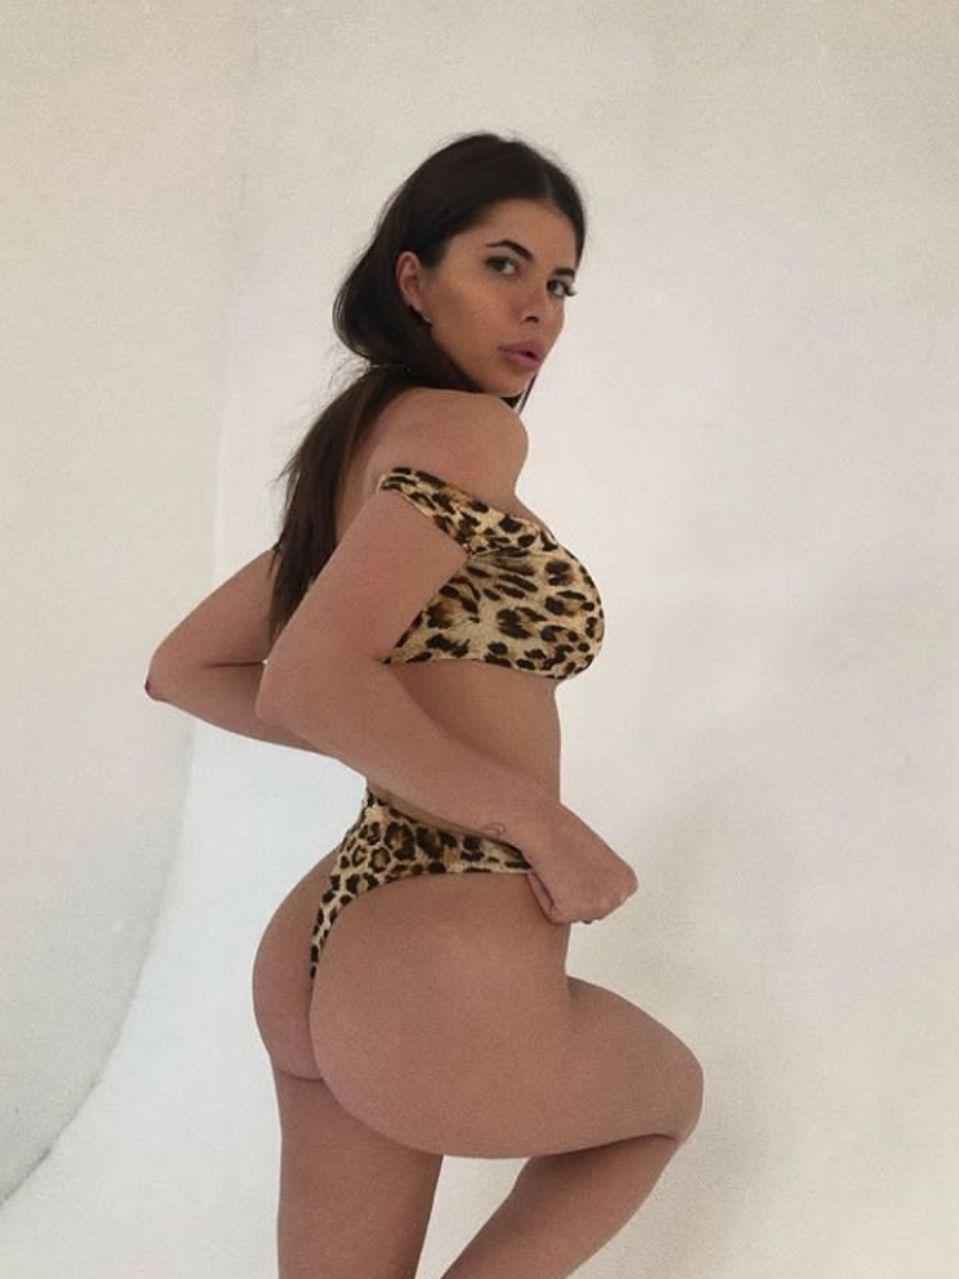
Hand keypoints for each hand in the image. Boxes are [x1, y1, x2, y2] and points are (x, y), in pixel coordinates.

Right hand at [520, 804, 637, 925]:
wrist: (545, 824)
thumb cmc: (566, 834)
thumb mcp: (599, 860)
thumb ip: (603, 881)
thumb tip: (594, 895)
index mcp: (628, 883)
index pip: (602, 900)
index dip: (584, 883)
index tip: (579, 864)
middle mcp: (619, 896)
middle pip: (590, 911)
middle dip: (573, 892)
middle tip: (566, 866)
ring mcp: (599, 906)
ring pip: (571, 914)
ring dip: (559, 895)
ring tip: (559, 868)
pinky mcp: (574, 911)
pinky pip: (553, 914)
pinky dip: (544, 896)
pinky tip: (549, 875)